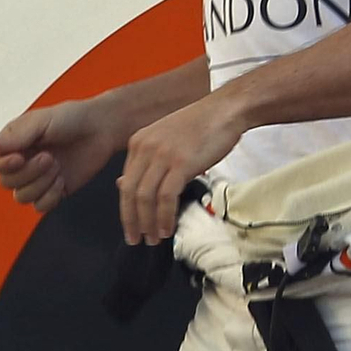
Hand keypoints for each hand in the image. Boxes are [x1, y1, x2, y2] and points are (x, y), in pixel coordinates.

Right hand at [0, 98, 122, 215]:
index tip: (20, 157)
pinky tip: (62, 180)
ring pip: (21, 197)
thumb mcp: (41, 121)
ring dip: (40, 184)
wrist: (101, 129)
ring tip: (57, 166)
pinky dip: (50, 196)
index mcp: (13, 143)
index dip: (1, 165)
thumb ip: (15, 137)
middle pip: (6, 182)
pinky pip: (40, 207)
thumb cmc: (71, 118)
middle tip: (50, 157)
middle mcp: (21, 162)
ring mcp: (37, 179)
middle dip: (29, 172)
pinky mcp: (53, 191)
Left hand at [119, 94, 244, 244]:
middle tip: (136, 239)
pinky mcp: (180, 163)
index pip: (125, 183)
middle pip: (130, 193)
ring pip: (145, 198)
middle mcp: (145, 148)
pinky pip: (165, 197)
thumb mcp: (166, 141)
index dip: (126, 209)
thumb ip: (147, 161)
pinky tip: (168, 228)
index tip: (132, 226)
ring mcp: (162, 155)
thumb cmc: (201, 126)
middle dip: (132, 221)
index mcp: (138, 142)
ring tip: (154, 238)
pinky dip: (164, 217)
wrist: (225, 110)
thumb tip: (125, 185)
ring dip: (148, 223)